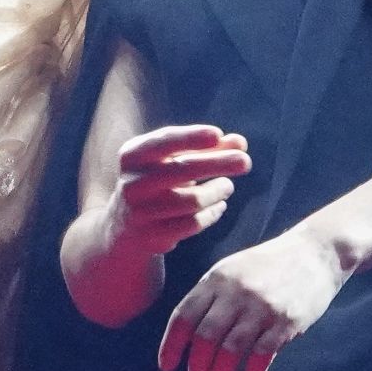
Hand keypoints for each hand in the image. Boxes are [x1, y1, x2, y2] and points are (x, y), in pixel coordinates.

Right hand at [106, 125, 250, 255]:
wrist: (126, 225)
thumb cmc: (158, 181)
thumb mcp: (173, 160)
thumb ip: (206, 149)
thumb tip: (240, 143)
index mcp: (133, 155)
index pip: (164, 142)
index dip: (191, 137)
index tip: (217, 134)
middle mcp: (133, 182)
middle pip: (183, 170)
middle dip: (218, 164)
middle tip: (245, 162)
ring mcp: (141, 212)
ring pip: (192, 201)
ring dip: (217, 191)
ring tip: (228, 186)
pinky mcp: (153, 236)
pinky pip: (193, 224)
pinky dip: (212, 213)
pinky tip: (219, 206)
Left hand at [158, 227, 347, 370]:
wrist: (316, 252)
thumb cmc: (269, 265)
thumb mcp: (232, 270)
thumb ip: (212, 297)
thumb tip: (189, 337)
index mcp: (216, 279)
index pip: (184, 316)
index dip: (171, 345)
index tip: (167, 366)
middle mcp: (235, 292)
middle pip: (205, 336)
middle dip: (196, 365)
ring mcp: (262, 306)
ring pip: (231, 348)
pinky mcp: (287, 320)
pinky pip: (264, 352)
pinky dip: (254, 369)